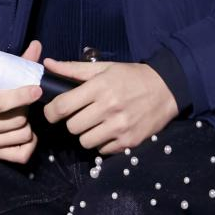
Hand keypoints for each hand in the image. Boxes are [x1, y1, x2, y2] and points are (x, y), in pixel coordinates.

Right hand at [0, 39, 43, 162]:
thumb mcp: (1, 76)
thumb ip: (20, 63)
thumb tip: (37, 45)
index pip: (0, 104)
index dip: (20, 96)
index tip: (37, 90)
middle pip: (17, 120)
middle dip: (26, 110)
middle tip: (24, 104)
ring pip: (23, 135)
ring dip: (29, 125)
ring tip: (21, 117)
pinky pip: (22, 154)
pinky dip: (30, 144)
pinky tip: (26, 133)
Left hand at [41, 57, 178, 153]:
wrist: (166, 88)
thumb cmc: (131, 76)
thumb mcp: (104, 68)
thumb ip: (73, 68)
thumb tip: (48, 63)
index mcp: (99, 87)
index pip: (62, 106)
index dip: (51, 111)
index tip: (52, 111)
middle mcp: (108, 108)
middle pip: (72, 127)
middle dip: (72, 121)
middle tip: (81, 114)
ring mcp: (119, 127)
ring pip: (85, 141)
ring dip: (86, 134)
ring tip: (96, 123)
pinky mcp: (129, 142)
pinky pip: (102, 150)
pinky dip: (102, 142)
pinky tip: (109, 130)